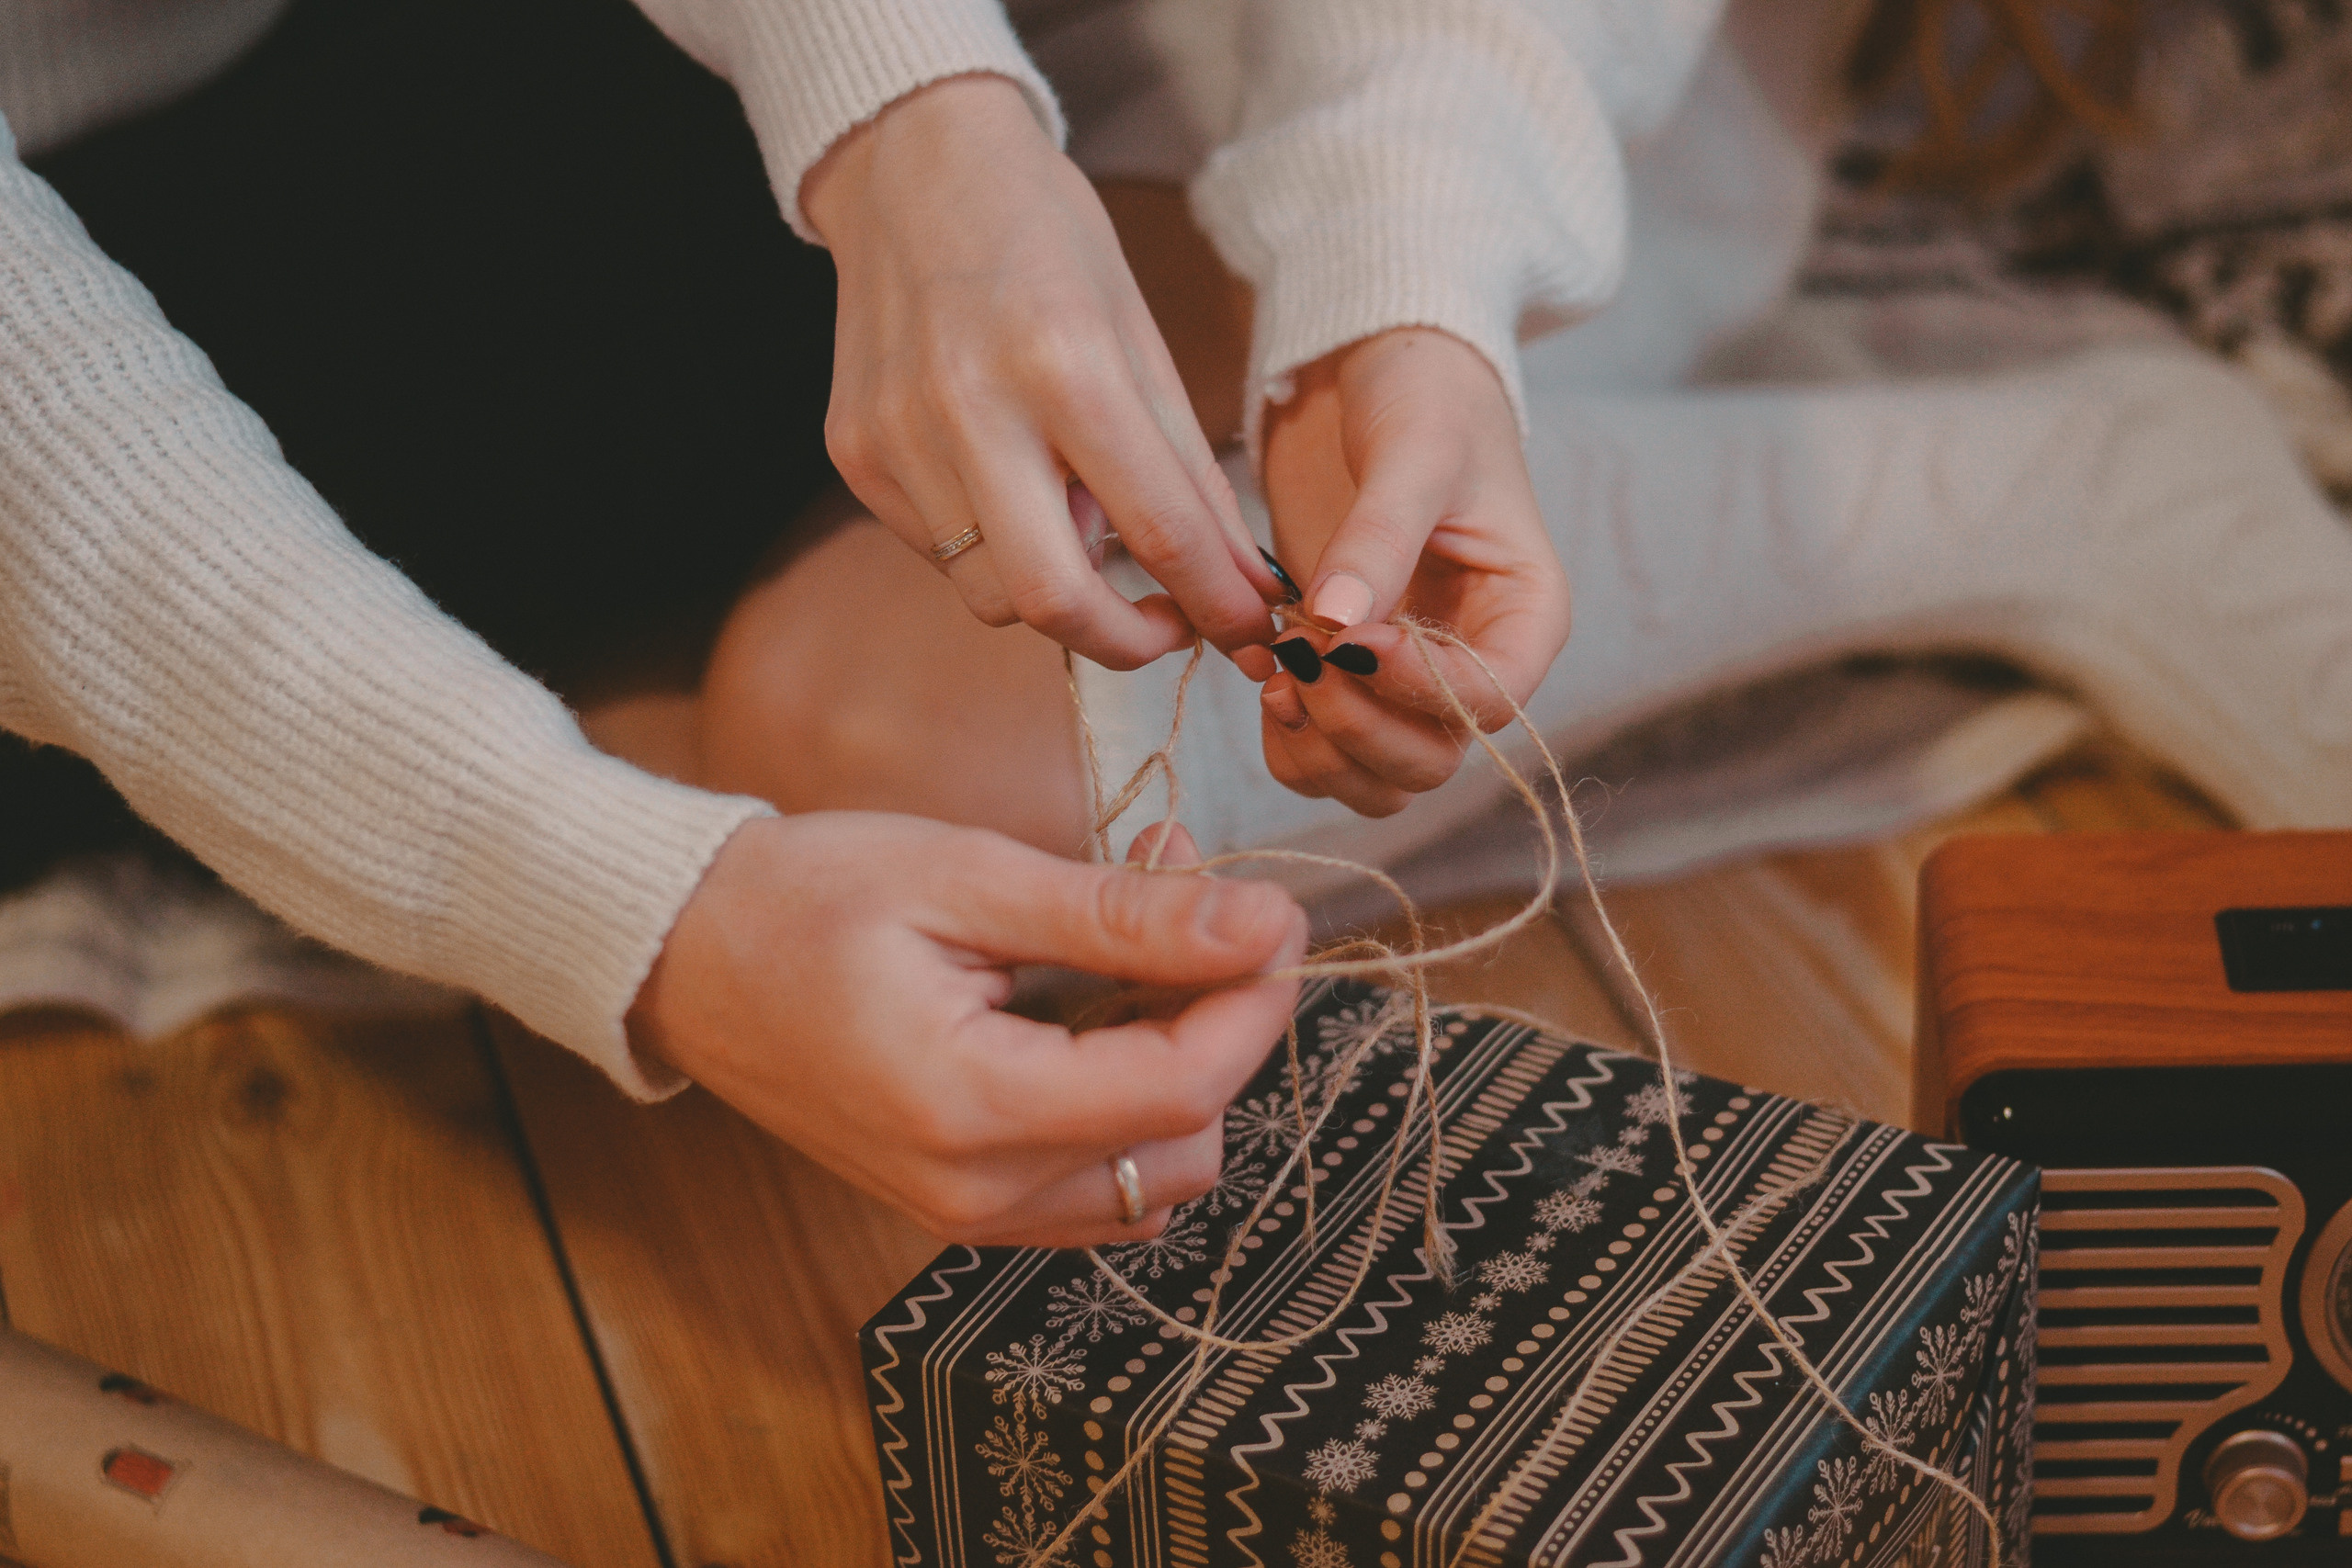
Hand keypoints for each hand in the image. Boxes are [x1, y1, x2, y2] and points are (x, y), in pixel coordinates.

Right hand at [626, 814, 1305, 1246]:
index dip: (1254, 1001)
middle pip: (1184, 1140)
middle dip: (1217, 1022)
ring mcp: (966, 1212)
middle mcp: (974, 1192)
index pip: (1181, 1088)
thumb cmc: (804, 898)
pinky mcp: (964, 1203)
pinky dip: (1127, 1098)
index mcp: (966, 1107)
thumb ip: (1121, 914)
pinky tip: (1095, 1002)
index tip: (1273, 914)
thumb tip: (1262, 923)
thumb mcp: (968, 877)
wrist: (682, 956)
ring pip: (1155, 1174)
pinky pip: (1100, 1183)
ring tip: (1131, 941)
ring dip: (1178, 1061)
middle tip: (1186, 897)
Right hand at [803, 76, 1286, 670]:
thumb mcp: (1140, 336)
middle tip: (1169, 627)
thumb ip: (1186, 470)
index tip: (1252, 629)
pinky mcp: (853, 454)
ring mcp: (897, 438)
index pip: (1159, 531)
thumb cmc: (1045, 240)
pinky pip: (939, 553)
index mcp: (1065, 364)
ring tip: (1082, 528)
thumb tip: (1243, 583)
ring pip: (989, 594)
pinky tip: (1009, 485)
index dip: (1219, 603)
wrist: (910, 164)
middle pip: (1051, 600)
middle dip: (1128, 643)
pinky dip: (994, 548)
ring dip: (1057, 593)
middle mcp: (968, 408)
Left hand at [1256, 329, 1571, 815]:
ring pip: (1380, 779)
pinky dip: (1290, 739)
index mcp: (1525, 617)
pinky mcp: (1353, 679)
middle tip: (1300, 659)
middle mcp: (1476, 666)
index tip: (1349, 638)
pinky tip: (1264, 674)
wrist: (1382, 377)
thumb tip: (1340, 624)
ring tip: (1277, 676)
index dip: (1416, 688)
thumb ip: (1381, 537)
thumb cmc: (1426, 400)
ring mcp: (1412, 682)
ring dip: (1321, 751)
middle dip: (1359, 729)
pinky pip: (1328, 754)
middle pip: (1431, 761)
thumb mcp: (1413, 452)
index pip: (1489, 700)